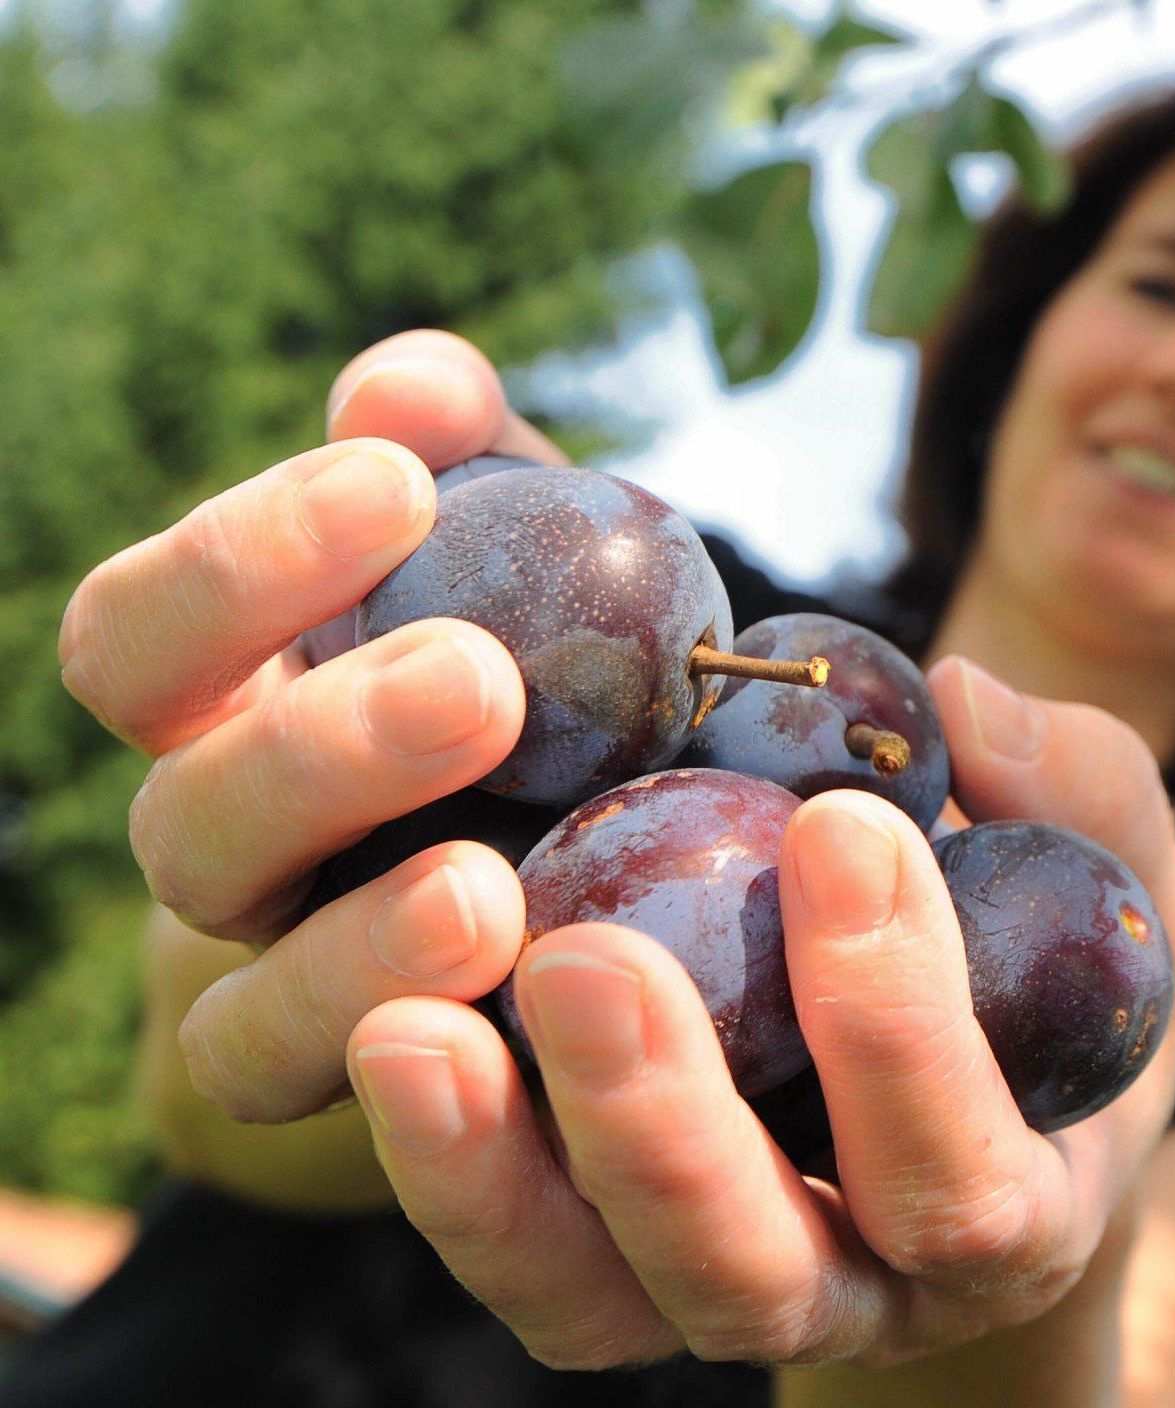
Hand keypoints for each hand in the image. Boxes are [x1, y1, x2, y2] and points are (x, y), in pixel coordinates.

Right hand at [61, 330, 562, 1120]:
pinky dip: (424, 1064)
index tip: (400, 482)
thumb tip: (410, 386)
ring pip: (249, 1007)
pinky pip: (358, 1121)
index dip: (243, 562)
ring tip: (492, 893)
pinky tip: (530, 1001)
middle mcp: (231, 854)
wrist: (585, 838)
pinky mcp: (376, 1102)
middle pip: (190, 821)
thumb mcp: (513, 548)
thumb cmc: (535, 660)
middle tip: (480, 682)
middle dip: (323, 749)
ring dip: (364, 946)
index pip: (142, 640)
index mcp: (229, 706)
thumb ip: (463, 461)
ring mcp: (288, 994)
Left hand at [343, 663, 1174, 1370]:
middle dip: (667, 1123)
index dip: (900, 1026)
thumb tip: (966, 699)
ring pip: (601, 1296)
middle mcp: (861, 1290)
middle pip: (754, 1269)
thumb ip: (1082, 793)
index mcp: (1014, 1212)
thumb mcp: (1120, 878)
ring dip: (502, 1172)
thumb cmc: (1056, 970)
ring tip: (412, 1026)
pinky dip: (447, 1165)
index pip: (958, 1172)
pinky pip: (519, 1252)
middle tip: (588, 959)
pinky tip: (390, 1027)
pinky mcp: (605, 1261)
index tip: (845, 829)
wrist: (981, 1089)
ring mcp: (718, 1286)